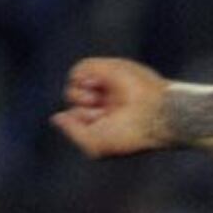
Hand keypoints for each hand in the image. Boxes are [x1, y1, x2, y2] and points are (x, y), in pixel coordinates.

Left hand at [51, 57, 173, 157]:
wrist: (154, 112)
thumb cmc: (129, 134)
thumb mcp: (95, 144)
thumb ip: (73, 132)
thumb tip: (57, 117)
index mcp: (108, 121)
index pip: (77, 119)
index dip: (81, 124)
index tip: (99, 128)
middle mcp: (108, 102)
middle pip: (75, 103)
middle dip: (82, 111)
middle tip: (102, 114)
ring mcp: (109, 85)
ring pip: (75, 86)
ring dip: (80, 96)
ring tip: (97, 101)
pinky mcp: (110, 68)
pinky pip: (80, 69)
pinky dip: (82, 79)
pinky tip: (96, 86)